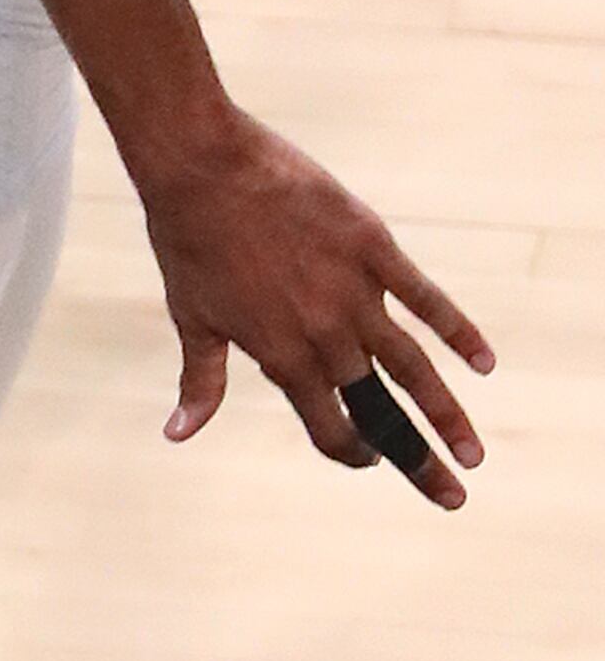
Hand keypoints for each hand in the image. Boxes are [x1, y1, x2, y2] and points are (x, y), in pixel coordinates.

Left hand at [137, 108, 491, 505]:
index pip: (329, 426)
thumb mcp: (190, 316)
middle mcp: (325, 333)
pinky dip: (459, 331)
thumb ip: (200, 381)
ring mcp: (354, 291)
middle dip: (416, 457)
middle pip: (380, 408)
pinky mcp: (371, 247)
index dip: (351, 451)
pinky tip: (485, 362)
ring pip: (414, 366)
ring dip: (447, 414)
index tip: (369, 461)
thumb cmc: (187, 240)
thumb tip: (176, 435)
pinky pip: (426, 298)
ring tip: (474, 455)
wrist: (200, 163)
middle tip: (452, 496)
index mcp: (282, 356)